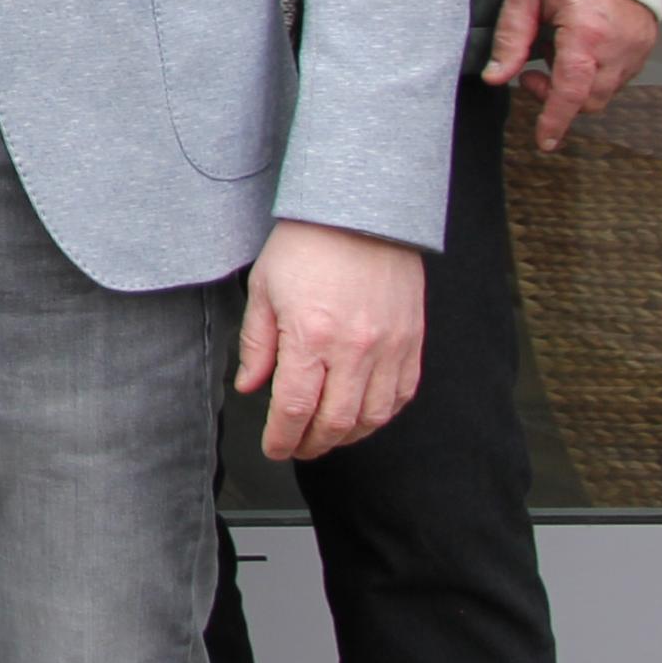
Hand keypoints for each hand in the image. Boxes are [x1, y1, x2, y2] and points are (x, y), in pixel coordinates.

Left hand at [236, 219, 425, 461]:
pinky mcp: (412, 342)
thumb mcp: (263, 290)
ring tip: (326, 436)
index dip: (281, 438)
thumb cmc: (308, 246)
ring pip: (372, 416)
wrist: (361, 214)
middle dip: (312, 444)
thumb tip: (249, 385)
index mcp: (311, 336)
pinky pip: (401, 396)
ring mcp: (390, 348)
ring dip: (347, 436)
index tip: (273, 448)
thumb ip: (256, 344)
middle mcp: (355, 349)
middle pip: (335, 422)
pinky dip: (380, 415)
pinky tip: (362, 415)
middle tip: (297, 448)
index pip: (294, 408)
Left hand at [486, 0, 658, 152]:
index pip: (572, 92)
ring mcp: (638, 45)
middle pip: (591, 99)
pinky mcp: (646, 41)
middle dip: (559, 100)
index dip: (556, 120)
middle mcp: (620, 45)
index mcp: (588, 33)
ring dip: (578, 85)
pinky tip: (577, 46)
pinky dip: (597, 72)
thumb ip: (510, 39)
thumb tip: (496, 78)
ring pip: (607, 89)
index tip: (545, 142)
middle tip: (531, 75)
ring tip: (554, 51)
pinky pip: (621, 73)